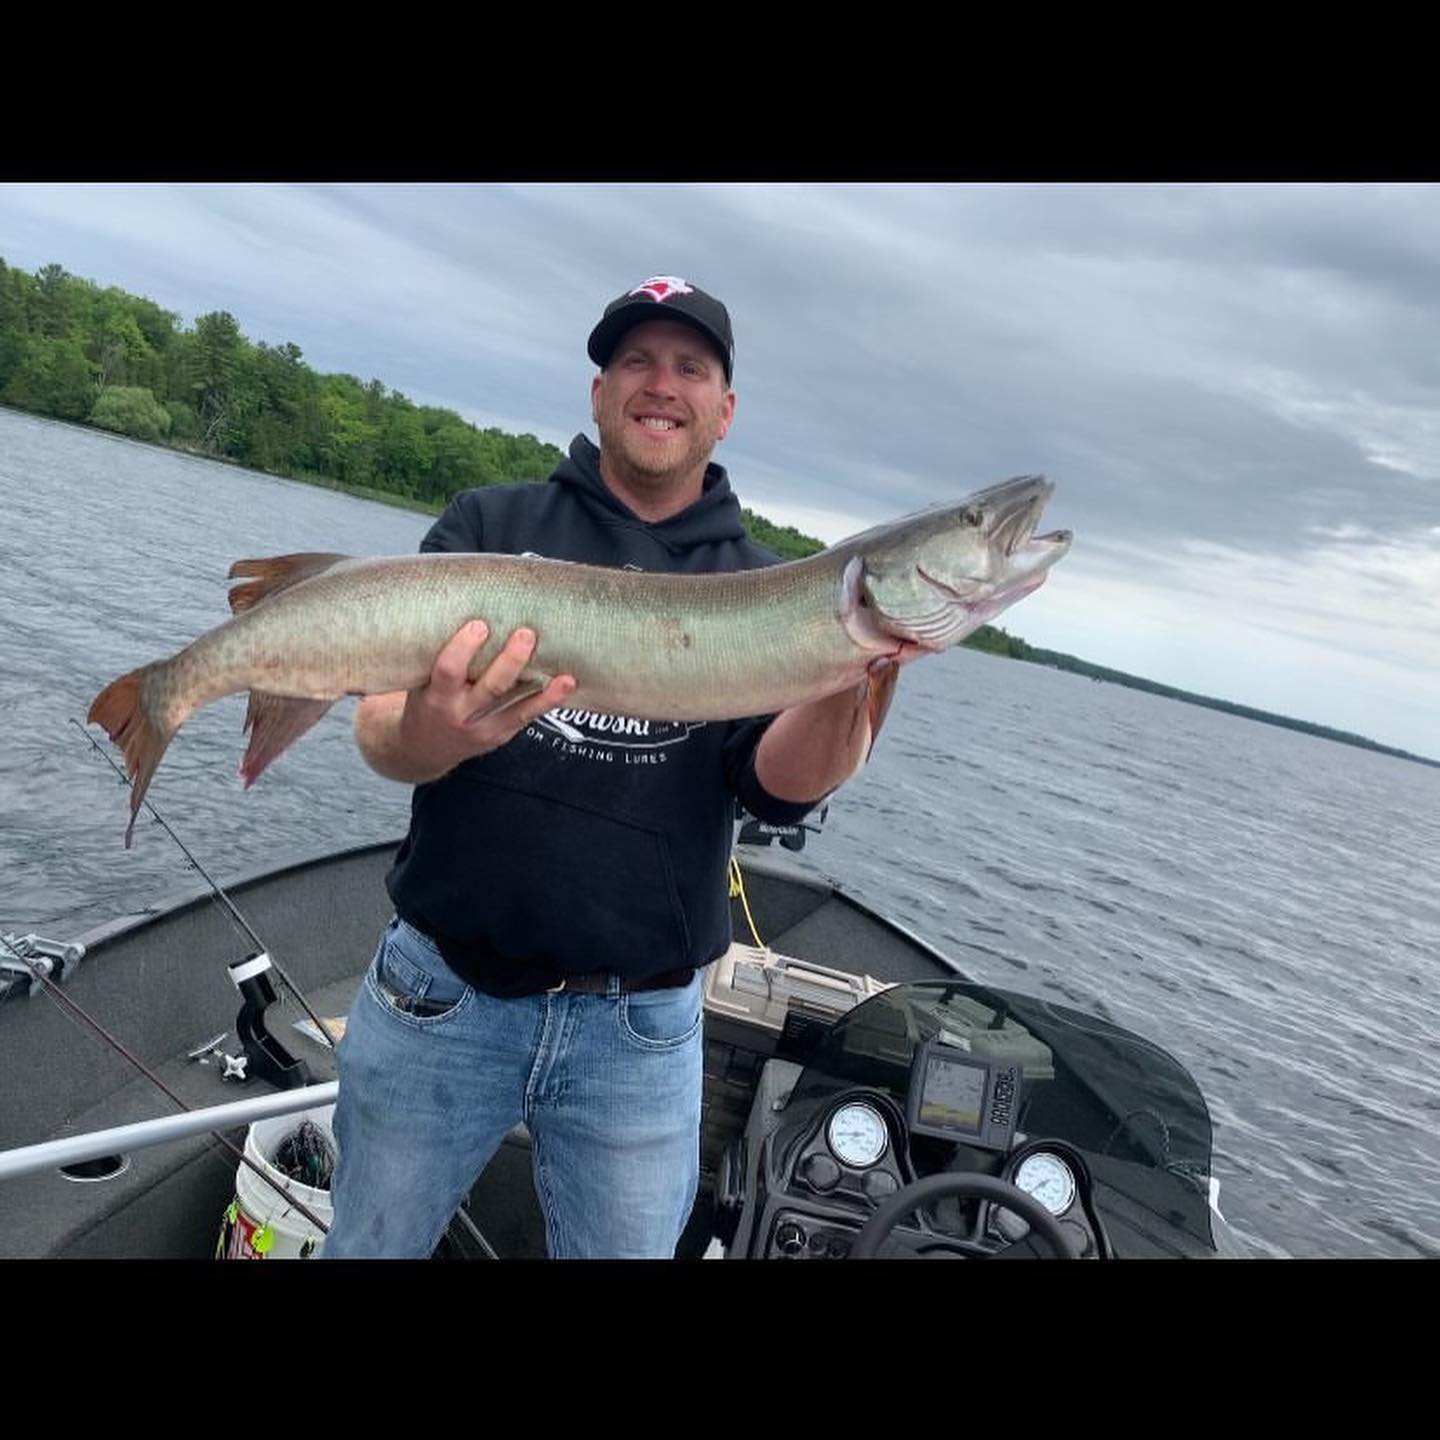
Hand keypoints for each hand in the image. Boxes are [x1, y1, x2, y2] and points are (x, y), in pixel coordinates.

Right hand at [395, 620, 575, 774]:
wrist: (425, 746)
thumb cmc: (427, 699)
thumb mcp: (421, 680)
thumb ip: (439, 655)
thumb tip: (463, 603)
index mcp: (437, 696)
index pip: (449, 671)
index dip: (463, 648)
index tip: (479, 625)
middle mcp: (461, 714)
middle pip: (491, 688)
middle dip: (510, 661)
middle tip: (526, 634)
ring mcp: (484, 728)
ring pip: (517, 708)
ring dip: (543, 691)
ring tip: (565, 676)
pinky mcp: (502, 735)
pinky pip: (527, 717)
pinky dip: (549, 702)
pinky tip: (567, 686)